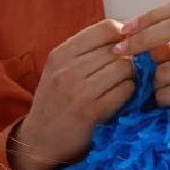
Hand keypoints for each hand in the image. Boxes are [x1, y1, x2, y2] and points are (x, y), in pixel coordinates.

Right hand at [11, 18, 136, 169]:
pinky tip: (119, 99)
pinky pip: (127, 90)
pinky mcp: (92, 112)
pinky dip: (129, 93)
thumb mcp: (59, 70)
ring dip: (130, 76)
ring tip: (120, 85)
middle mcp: (67, 70)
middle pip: (119, 49)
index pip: (106, 28)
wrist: (39, 141)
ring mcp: (79, 91)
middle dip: (128, 58)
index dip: (123, 35)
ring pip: (126, 67)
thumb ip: (86, 50)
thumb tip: (128, 31)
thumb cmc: (55, 102)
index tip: (124, 48)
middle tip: (124, 71)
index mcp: (60, 55)